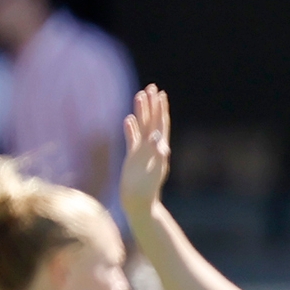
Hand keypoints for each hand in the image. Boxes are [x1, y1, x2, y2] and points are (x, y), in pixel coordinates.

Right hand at [118, 85, 172, 217]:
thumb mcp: (154, 171)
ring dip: (141, 112)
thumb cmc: (148, 190)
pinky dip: (130, 129)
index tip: (161, 94)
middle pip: (152, 121)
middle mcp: (153, 147)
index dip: (161, 109)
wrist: (139, 202)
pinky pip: (132, 139)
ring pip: (142, 127)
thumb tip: (159, 139)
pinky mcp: (133, 157)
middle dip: (152, 104)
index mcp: (160, 148)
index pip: (161, 124)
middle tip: (152, 87)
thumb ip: (157, 154)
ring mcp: (142, 151)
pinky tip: (127, 119)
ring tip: (139, 96)